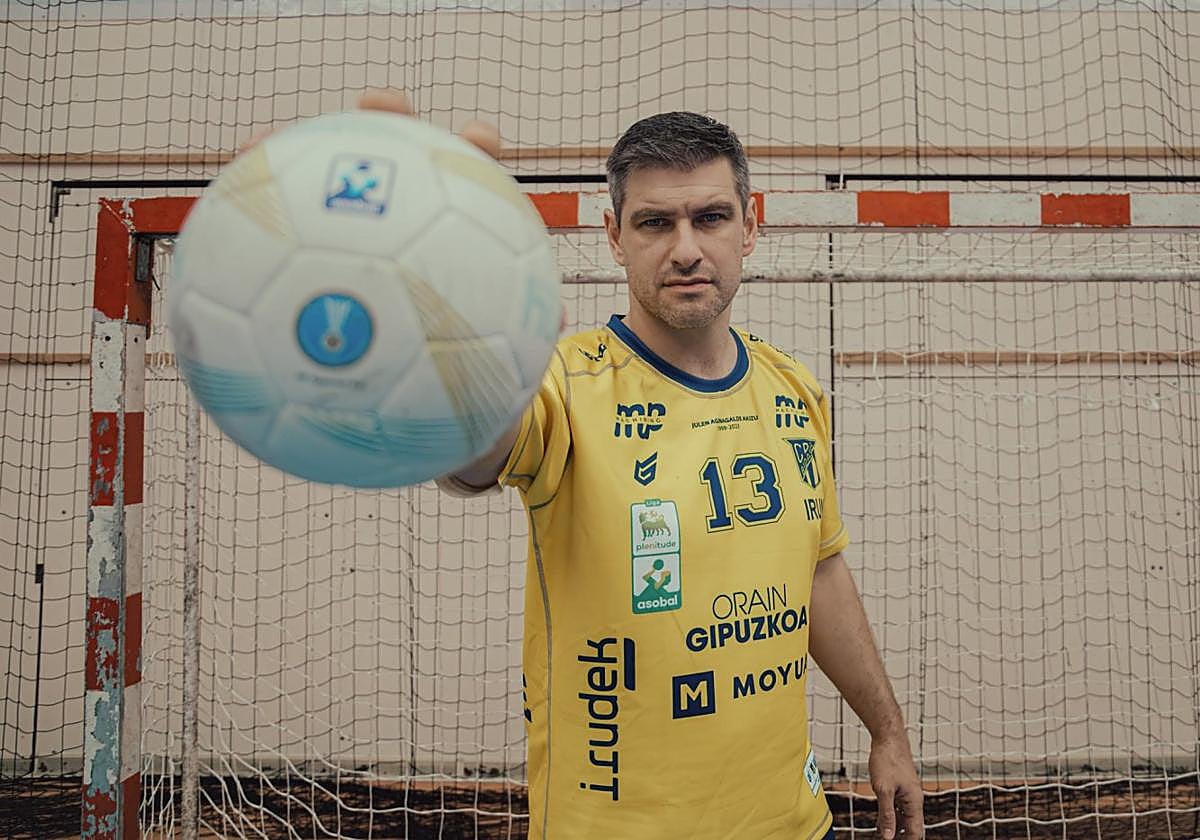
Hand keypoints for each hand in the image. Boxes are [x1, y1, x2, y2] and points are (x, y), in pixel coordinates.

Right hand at [238, 89, 568, 338]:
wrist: (413, 396)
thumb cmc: (459, 365)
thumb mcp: (493, 356)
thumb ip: (520, 330)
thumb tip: (562, 315)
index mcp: (449, 232)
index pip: (468, 173)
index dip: (475, 148)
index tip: (480, 139)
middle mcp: (399, 221)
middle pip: (392, 158)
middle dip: (387, 122)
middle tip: (381, 109)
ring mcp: (350, 236)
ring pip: (321, 184)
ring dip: (294, 158)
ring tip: (262, 147)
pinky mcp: (307, 261)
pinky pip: (274, 242)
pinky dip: (246, 225)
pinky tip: (212, 226)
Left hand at [868, 732, 923, 838]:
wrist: (888, 737)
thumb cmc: (887, 759)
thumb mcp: (883, 789)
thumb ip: (886, 814)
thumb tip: (888, 837)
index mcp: (914, 801)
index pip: (915, 831)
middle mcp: (913, 799)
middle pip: (910, 826)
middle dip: (900, 836)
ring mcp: (907, 792)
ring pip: (903, 817)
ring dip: (894, 827)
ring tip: (882, 836)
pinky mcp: (899, 787)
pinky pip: (897, 807)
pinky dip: (890, 815)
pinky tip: (881, 821)